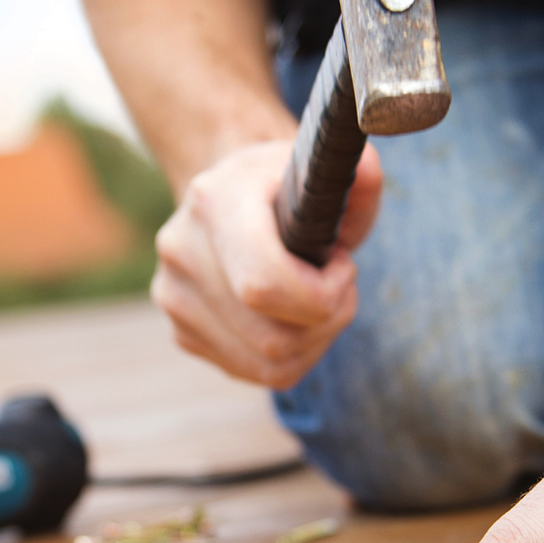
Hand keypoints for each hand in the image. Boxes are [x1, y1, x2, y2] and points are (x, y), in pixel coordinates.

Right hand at [151, 140, 383, 388]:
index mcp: (214, 201)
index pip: (263, 285)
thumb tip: (369, 170)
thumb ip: (357, 177)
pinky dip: (293, 355)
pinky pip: (256, 372)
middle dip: (327, 320)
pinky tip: (295, 317)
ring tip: (319, 299)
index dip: (321, 294)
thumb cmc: (286, 188)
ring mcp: (174, 297)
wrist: (231, 196)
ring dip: (315, 340)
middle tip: (339, 286)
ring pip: (269, 364)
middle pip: (273, 338)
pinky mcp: (182, 332)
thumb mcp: (326, 173)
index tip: (343, 265)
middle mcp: (182, 251)